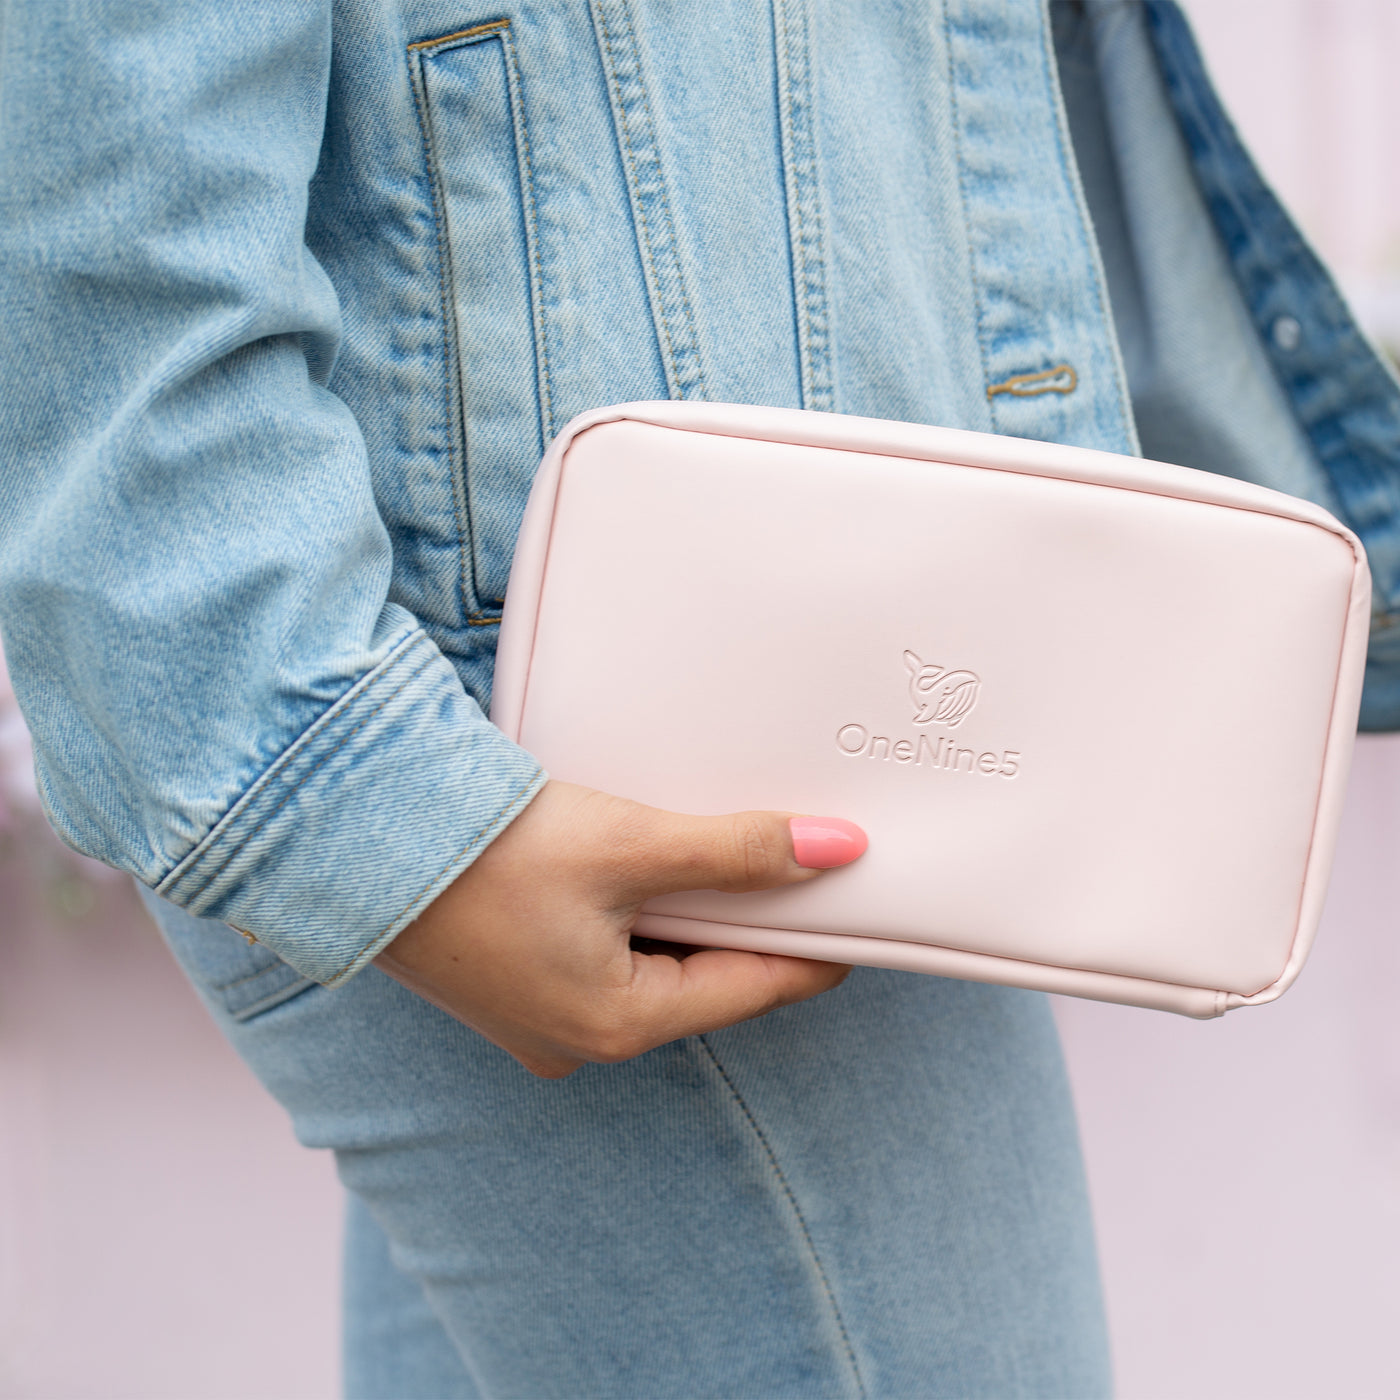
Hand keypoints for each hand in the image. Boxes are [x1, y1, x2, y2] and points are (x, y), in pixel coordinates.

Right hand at [375, 781, 866, 1077]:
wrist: (355, 840)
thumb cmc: (490, 852)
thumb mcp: (630, 846)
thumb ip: (737, 852)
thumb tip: (838, 851)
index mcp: (619, 1024)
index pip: (756, 988)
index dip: (816, 943)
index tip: (861, 905)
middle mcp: (582, 1039)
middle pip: (705, 980)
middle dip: (750, 923)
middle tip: (799, 863)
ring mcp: (542, 1018)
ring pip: (655, 967)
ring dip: (691, 915)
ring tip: (729, 856)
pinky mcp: (515, 985)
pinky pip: (607, 957)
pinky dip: (640, 916)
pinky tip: (648, 868)